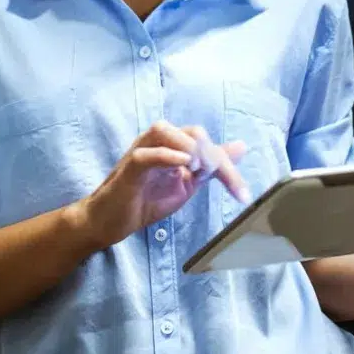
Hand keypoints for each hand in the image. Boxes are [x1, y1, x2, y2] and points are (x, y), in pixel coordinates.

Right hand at [72, 122, 247, 251]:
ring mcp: (141, 151)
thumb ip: (211, 166)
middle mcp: (157, 142)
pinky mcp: (129, 168)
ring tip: (200, 170)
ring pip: (165, 132)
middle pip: (193, 133)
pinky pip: (146, 154)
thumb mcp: (188, 184)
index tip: (242, 195)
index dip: (228, 166)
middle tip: (220, 180)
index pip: (207, 143)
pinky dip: (166, 156)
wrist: (111, 221)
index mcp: (173, 144)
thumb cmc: (145, 200)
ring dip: (190, 148)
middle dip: (213, 156)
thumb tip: (242, 146)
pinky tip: (184, 166)